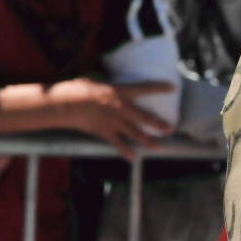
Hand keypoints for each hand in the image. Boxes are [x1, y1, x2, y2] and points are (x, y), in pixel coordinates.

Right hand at [50, 77, 175, 159]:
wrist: (67, 104)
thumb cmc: (78, 89)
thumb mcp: (96, 81)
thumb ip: (106, 87)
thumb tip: (107, 86)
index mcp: (120, 91)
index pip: (144, 87)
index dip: (159, 87)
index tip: (172, 88)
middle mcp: (121, 107)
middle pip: (144, 116)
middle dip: (159, 123)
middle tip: (171, 128)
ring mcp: (114, 121)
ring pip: (135, 133)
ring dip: (148, 141)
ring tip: (159, 147)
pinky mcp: (105, 132)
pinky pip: (118, 144)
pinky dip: (126, 152)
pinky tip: (133, 158)